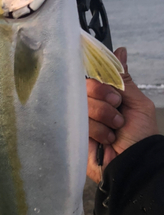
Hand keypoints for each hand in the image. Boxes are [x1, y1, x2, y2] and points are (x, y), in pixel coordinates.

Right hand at [87, 47, 158, 182]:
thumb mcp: (138, 103)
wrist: (135, 163)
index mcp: (106, 96)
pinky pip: (79, 121)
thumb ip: (123, 79)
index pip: (94, 77)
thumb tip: (120, 50)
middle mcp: (92, 105)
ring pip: (84, 105)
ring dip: (105, 119)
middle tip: (118, 113)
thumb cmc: (140, 135)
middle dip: (105, 101)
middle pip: (86, 88)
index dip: (101, 84)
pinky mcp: (74, 133)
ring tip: (115, 132)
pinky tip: (106, 141)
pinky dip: (97, 131)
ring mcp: (81, 119)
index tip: (115, 96)